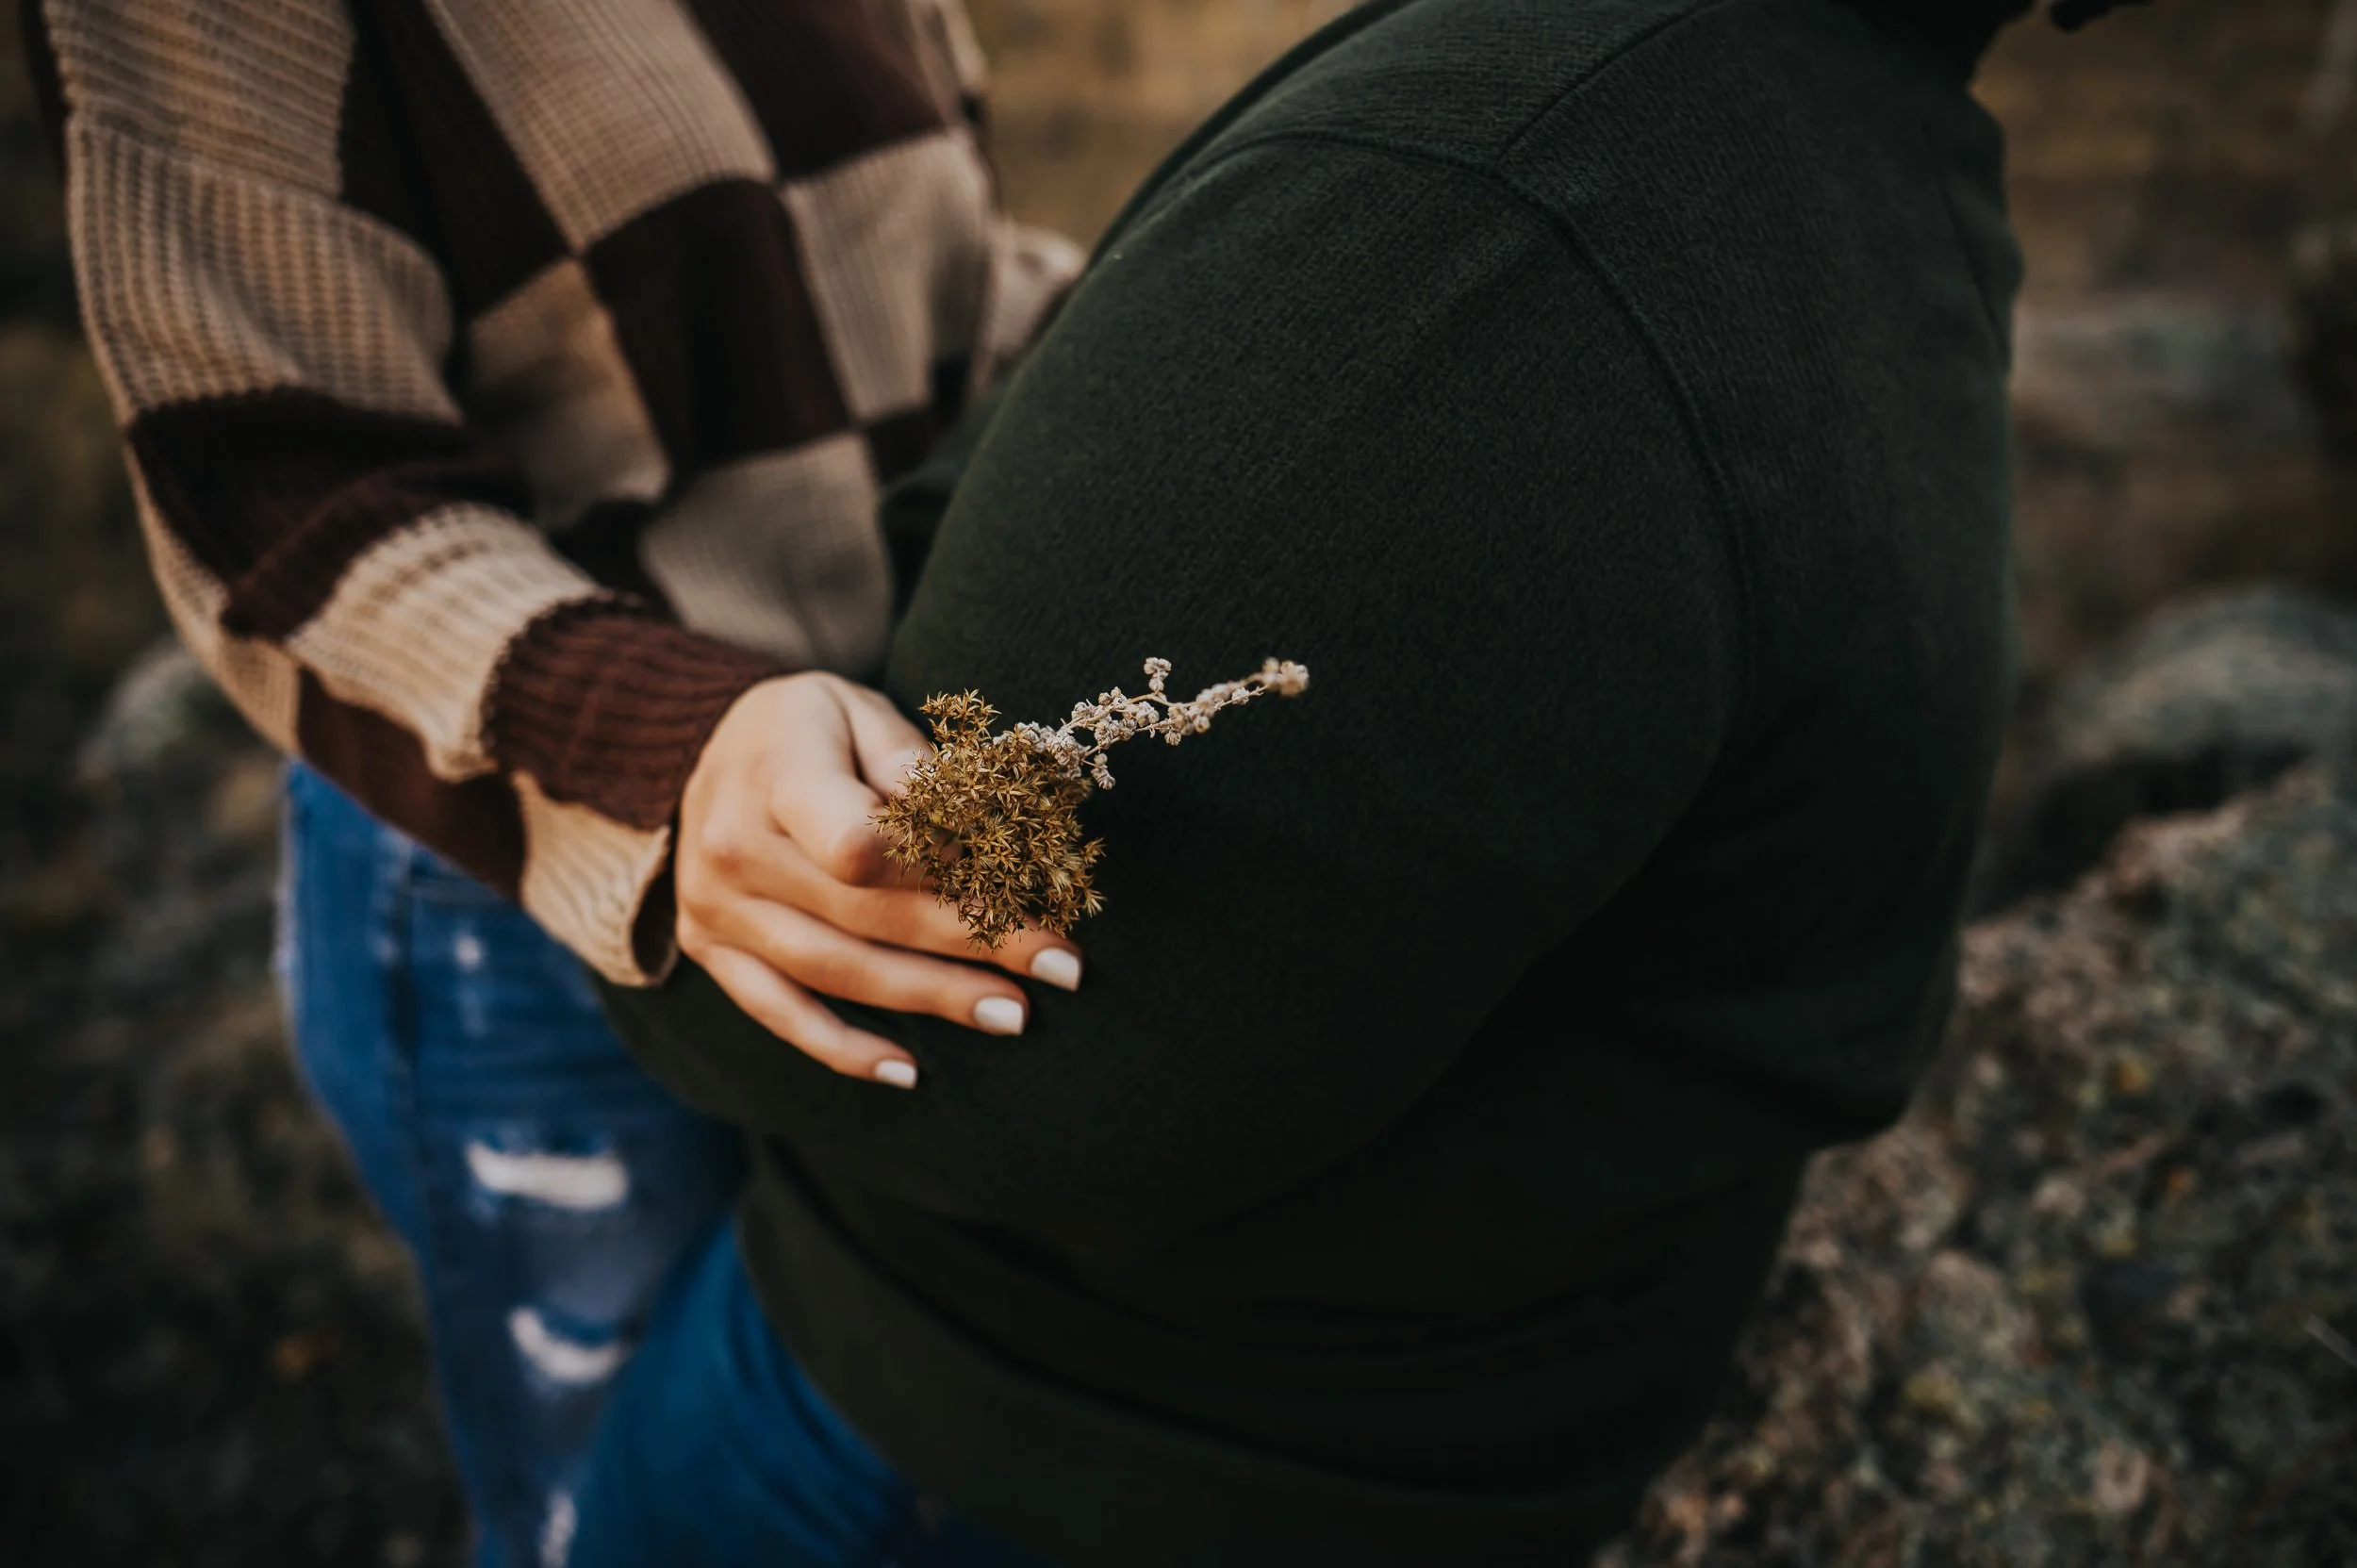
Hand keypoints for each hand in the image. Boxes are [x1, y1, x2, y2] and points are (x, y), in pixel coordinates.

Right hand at [676, 672, 1081, 1087]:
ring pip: (836, 970)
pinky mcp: (711, 950)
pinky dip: (841, 1049)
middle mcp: (734, 850)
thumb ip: (907, 757)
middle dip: (973, 943)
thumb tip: (966, 814)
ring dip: (930, 999)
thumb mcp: (855, 706)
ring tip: (1013, 1015)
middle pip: (867, 913)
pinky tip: (908, 1074)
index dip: (938, 865)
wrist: (703, 746)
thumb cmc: (803, 725)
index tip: (1011, 875)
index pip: (859, 844)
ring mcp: (716, 908)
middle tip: (1060, 967)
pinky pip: (779, 1011)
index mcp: (774, 776)